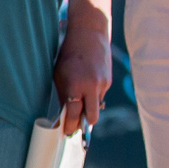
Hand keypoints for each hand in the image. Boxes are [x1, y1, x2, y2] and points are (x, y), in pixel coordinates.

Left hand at [53, 5, 111, 134]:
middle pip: (91, 118)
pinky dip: (93, 97)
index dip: (69, 126)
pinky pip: (100, 96)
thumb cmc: (68, 55)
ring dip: (88, 110)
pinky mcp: (108, 82)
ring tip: (79, 105)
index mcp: (75, 85)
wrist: (89, 34)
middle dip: (83, 126)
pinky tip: (87, 86)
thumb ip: (64, 96)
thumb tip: (65, 116)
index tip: (66, 133)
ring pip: (96, 108)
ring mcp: (102, 85)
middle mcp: (91, 87)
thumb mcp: (60, 75)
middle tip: (75, 128)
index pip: (74, 114)